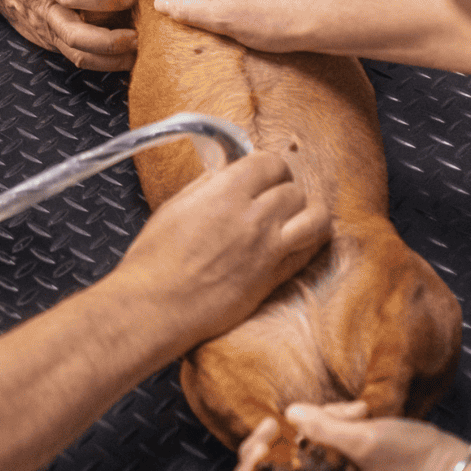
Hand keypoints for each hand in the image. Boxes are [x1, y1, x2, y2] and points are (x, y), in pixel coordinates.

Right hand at [0, 0, 135, 70]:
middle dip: (109, 41)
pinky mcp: (49, 42)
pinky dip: (101, 62)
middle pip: (76, 35)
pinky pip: (75, 58)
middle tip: (137, 35)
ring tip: (136, 54)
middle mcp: (46, 9)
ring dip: (109, 60)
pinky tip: (122, 59)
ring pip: (77, 54)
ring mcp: (47, 29)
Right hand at [112, 151, 330, 353]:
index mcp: (227, 193)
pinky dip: (308, 242)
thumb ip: (208, 184)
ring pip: (316, 220)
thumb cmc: (154, 259)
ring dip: (309, 214)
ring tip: (296, 218)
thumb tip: (226, 170)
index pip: (271, 163)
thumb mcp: (175, 205)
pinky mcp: (272, 279)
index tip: (263, 174)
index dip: (270, 167)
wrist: (154, 307)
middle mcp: (254, 217)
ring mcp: (267, 250)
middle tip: (274, 198)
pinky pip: (307, 253)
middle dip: (285, 190)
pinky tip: (297, 242)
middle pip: (294, 190)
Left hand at [234, 403, 470, 470]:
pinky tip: (360, 414)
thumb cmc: (414, 463)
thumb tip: (289, 415)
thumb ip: (324, 429)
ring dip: (317, 426)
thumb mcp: (367, 441)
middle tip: (293, 417)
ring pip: (303, 454)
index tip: (268, 436)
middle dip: (282, 439)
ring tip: (351, 411)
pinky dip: (335, 428)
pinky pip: (326, 450)